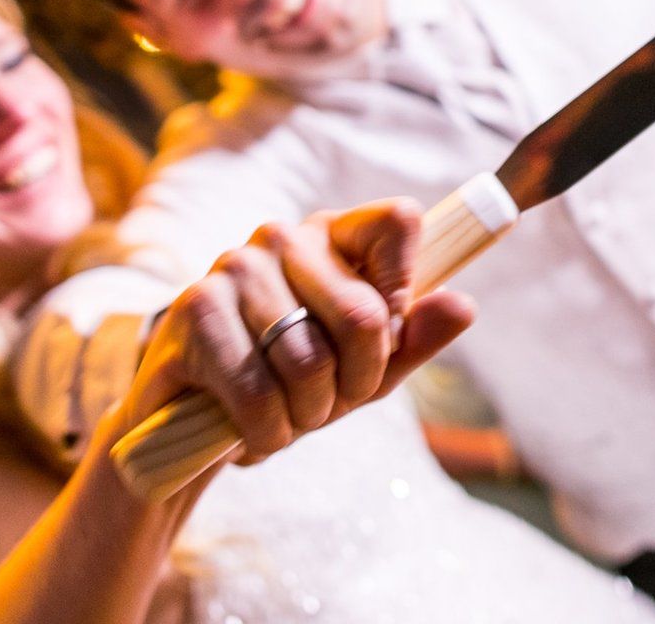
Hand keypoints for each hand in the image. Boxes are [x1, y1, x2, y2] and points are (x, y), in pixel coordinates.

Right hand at [115, 201, 474, 466]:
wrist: (191, 426)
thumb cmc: (290, 385)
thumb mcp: (364, 368)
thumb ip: (414, 337)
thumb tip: (463, 306)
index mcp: (334, 234)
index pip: (400, 221)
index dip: (406, 289)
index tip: (386, 336)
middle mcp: (284, 235)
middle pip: (364, 314)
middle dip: (358, 383)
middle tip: (331, 402)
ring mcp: (234, 266)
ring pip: (310, 359)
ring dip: (308, 414)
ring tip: (287, 418)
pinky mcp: (193, 310)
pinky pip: (258, 390)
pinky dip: (268, 431)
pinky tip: (255, 433)